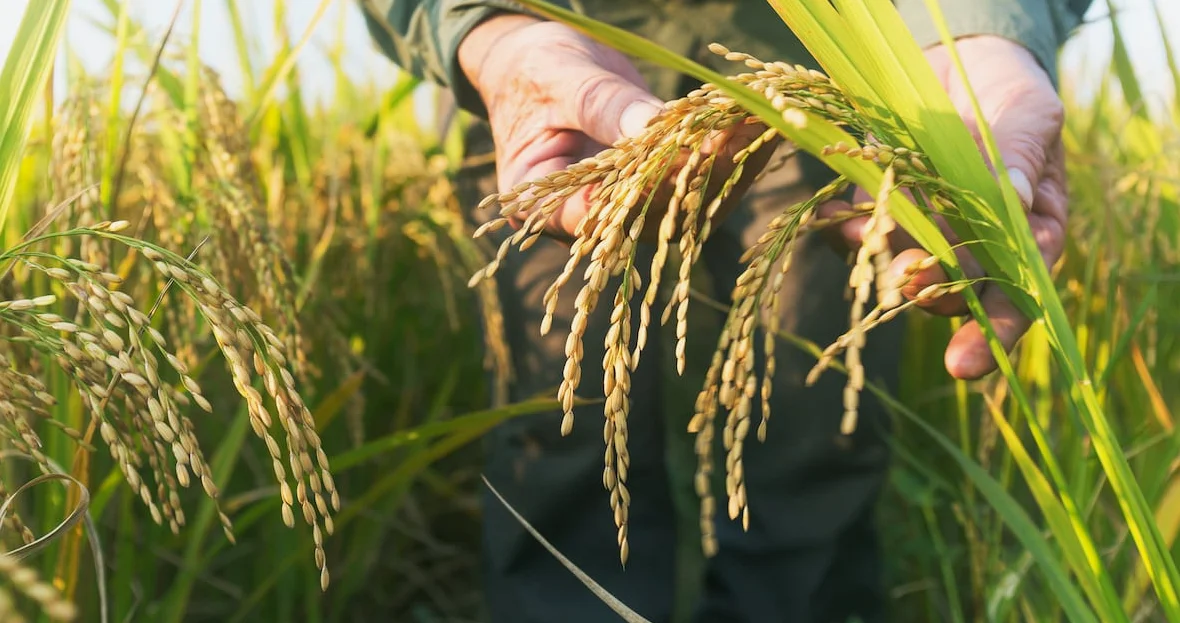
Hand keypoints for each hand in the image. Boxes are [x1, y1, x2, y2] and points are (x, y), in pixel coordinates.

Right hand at [457, 14, 773, 241]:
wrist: (538, 68)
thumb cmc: (533, 72)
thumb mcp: (560, 79)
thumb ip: (602, 106)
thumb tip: (652, 127)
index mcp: (542, 206)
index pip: (596, 214)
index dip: (645, 191)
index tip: (689, 157)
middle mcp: (588, 222)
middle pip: (651, 215)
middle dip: (702, 173)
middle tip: (745, 132)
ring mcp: (626, 211)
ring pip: (685, 206)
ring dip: (729, 165)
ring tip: (764, 122)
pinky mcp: (657, 190)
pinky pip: (697, 182)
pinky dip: (730, 153)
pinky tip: (759, 123)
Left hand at [816, 35, 1067, 379]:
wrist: (961, 63)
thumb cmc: (1012, 95)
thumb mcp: (1030, 117)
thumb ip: (1021, 156)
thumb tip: (1011, 193)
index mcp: (1027, 236)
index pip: (1018, 295)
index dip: (994, 332)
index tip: (964, 365)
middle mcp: (974, 246)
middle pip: (955, 289)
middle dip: (930, 293)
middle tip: (907, 282)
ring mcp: (923, 231)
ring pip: (902, 265)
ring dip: (882, 264)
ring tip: (868, 251)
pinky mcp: (879, 209)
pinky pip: (859, 233)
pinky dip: (844, 231)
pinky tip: (832, 221)